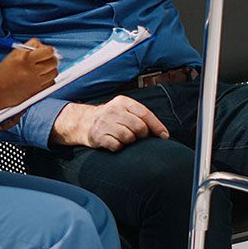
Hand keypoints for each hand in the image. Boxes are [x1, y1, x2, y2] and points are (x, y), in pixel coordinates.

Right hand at [0, 38, 58, 109]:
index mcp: (23, 57)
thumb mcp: (13, 56)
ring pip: (54, 71)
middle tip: (46, 60)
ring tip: (42, 70)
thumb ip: (29, 50)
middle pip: (53, 60)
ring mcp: (35, 80)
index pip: (48, 50)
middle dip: (52, 59)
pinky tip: (40, 78)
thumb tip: (47, 49)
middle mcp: (30, 68)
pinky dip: (48, 80)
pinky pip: (51, 82)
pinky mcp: (37, 91)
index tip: (45, 51)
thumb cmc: (3, 73)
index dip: (48, 50)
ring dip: (51, 69)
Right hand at [50, 96, 168, 150]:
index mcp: (123, 102)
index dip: (157, 126)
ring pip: (129, 137)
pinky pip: (116, 146)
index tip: (164, 136)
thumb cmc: (110, 118)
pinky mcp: (97, 135)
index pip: (145, 114)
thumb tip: (163, 134)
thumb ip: (141, 117)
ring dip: (129, 141)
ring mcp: (104, 123)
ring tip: (123, 138)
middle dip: (141, 135)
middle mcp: (113, 110)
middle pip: (139, 127)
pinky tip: (114, 143)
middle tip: (135, 136)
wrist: (83, 122)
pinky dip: (118, 147)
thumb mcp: (124, 110)